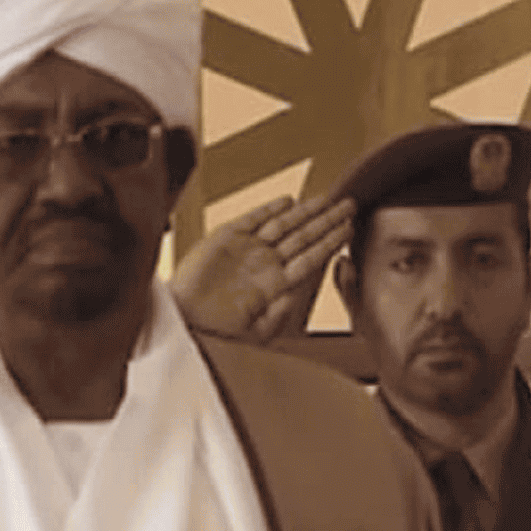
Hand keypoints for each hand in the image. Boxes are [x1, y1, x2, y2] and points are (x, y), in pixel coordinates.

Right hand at [171, 192, 353, 342]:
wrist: (181, 320)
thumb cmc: (216, 331)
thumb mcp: (256, 331)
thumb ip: (278, 313)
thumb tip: (294, 295)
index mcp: (276, 284)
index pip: (312, 257)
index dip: (331, 241)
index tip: (349, 228)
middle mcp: (265, 263)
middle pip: (304, 236)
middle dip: (327, 220)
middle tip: (349, 204)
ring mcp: (246, 249)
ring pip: (284, 225)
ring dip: (306, 211)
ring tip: (327, 198)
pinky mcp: (224, 238)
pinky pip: (252, 219)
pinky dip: (269, 210)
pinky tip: (288, 201)